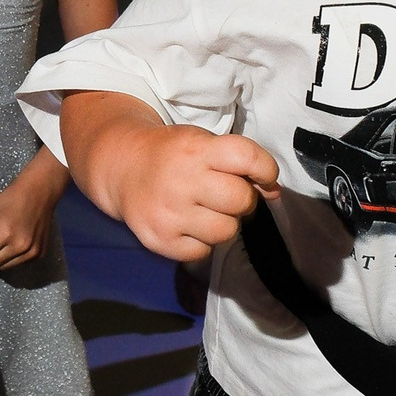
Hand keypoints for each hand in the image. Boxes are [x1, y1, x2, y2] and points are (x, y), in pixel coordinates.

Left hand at [0, 174, 57, 272]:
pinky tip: (19, 240)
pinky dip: (14, 256)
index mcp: (5, 232)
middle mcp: (20, 246)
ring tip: (7, 238)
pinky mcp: (40, 255)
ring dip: (1, 257)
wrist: (41, 191)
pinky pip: (18, 264)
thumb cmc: (11, 198)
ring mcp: (32, 252)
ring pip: (4, 267)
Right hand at [102, 122, 279, 263]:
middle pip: (242, 200)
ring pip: (227, 231)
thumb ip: (240, 162)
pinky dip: (201, 241)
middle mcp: (181, 181)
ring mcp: (169, 213)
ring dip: (223, 223)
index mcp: (196, 150)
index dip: (266, 169)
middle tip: (224, 194)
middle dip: (241, 199)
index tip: (263, 175)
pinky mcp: (159, 240)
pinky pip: (204, 252)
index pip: (248, 158)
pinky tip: (187, 224)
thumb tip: (273, 193)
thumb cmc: (173, 155)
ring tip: (204, 210)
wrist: (121, 168)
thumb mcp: (203, 144)